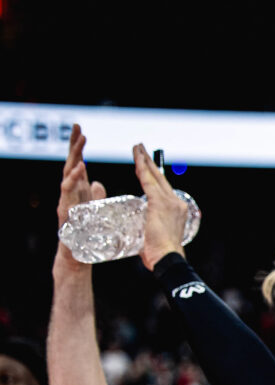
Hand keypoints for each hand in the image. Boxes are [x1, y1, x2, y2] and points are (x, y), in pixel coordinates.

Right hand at [55, 125, 107, 265]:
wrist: (77, 255)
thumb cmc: (85, 232)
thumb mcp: (94, 210)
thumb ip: (94, 195)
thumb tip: (97, 183)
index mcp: (79, 189)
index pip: (78, 163)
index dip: (78, 147)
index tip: (80, 129)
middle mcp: (71, 192)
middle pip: (72, 164)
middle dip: (74, 145)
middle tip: (78, 128)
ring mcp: (66, 200)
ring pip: (68, 174)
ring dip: (74, 158)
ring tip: (80, 144)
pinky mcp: (65, 210)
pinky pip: (68, 192)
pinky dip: (73, 179)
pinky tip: (79, 168)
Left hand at [133, 143, 186, 269]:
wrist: (167, 258)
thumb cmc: (161, 254)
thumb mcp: (155, 236)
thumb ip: (147, 229)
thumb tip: (137, 232)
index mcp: (177, 209)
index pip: (162, 188)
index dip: (153, 175)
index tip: (145, 166)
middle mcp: (176, 202)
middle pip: (160, 178)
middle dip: (149, 162)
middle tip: (141, 149)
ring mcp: (169, 202)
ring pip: (154, 177)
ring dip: (144, 161)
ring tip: (137, 149)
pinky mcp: (159, 203)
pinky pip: (148, 182)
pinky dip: (142, 170)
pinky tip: (136, 161)